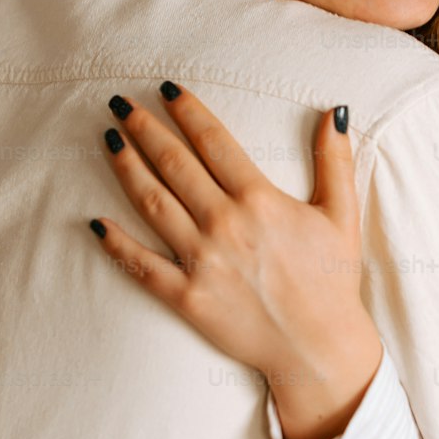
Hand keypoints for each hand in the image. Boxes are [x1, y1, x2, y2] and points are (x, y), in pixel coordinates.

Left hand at [90, 83, 382, 438]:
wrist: (317, 348)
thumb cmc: (331, 280)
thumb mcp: (342, 214)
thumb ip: (335, 160)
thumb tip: (337, 111)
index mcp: (259, 200)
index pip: (213, 141)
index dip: (187, 111)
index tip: (165, 89)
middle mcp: (224, 224)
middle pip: (174, 164)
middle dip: (145, 129)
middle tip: (120, 104)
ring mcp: (201, 261)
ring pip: (152, 203)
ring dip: (127, 168)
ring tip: (108, 140)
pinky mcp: (187, 297)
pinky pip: (142, 266)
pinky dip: (117, 244)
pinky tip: (96, 223)